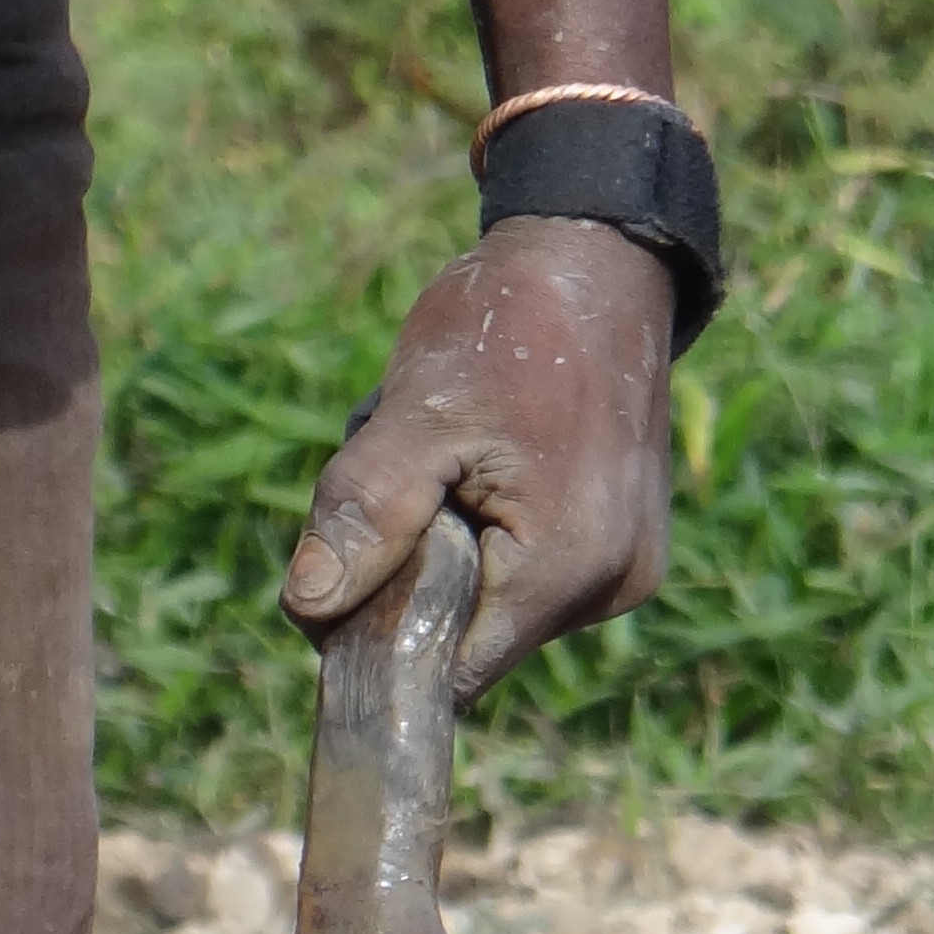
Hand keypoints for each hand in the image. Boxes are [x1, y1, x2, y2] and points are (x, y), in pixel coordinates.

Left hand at [279, 216, 672, 697]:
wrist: (598, 259)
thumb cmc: (507, 325)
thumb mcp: (418, 413)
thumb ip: (365, 512)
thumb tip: (307, 607)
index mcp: (567, 569)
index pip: (449, 674)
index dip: (381, 645)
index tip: (342, 584)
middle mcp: (611, 589)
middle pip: (469, 645)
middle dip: (412, 589)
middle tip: (401, 487)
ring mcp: (626, 572)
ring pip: (493, 610)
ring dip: (447, 560)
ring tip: (450, 464)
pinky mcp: (623, 548)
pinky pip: (526, 577)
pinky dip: (485, 540)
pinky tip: (483, 470)